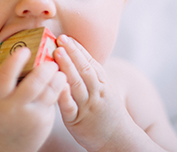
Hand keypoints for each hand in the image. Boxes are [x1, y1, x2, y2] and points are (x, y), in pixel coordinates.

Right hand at [0, 48, 66, 151]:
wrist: (6, 149)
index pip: (5, 76)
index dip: (15, 61)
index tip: (25, 50)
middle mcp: (14, 108)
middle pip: (34, 84)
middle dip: (45, 69)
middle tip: (51, 61)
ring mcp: (31, 116)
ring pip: (49, 92)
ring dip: (57, 79)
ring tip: (59, 71)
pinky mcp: (44, 122)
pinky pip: (54, 101)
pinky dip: (60, 89)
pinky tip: (61, 82)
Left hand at [54, 35, 129, 150]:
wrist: (119, 140)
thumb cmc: (107, 111)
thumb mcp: (104, 90)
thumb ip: (91, 75)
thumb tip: (76, 57)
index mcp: (102, 83)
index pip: (90, 62)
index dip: (78, 49)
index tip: (67, 37)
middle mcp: (96, 92)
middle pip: (84, 69)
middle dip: (72, 52)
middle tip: (61, 38)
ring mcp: (87, 106)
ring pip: (77, 84)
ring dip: (68, 67)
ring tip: (58, 52)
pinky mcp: (77, 120)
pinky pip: (70, 106)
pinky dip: (65, 95)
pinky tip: (58, 84)